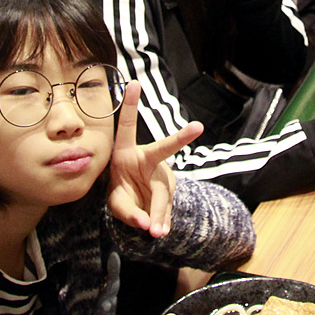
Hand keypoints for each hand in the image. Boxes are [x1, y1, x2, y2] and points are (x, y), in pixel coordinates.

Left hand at [107, 81, 201, 238]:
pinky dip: (161, 222)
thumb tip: (147, 224)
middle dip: (180, 137)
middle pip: (162, 151)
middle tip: (197, 126)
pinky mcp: (169, 193)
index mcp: (126, 153)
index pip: (127, 127)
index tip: (133, 83)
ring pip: (161, 192)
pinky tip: (158, 231)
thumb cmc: (123, 195)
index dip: (129, 105)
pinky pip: (165, 209)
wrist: (140, 210)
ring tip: (155, 231)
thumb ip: (126, 211)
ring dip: (158, 212)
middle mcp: (147, 159)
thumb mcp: (117, 202)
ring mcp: (161, 175)